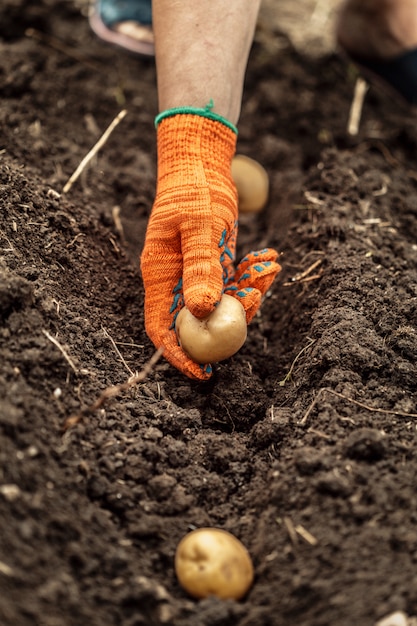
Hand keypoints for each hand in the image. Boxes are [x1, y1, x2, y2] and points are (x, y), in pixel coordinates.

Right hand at [140, 111, 280, 379]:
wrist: (201, 161)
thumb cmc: (195, 189)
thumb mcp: (201, 226)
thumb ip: (202, 268)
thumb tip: (203, 312)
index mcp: (160, 274)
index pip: (161, 327)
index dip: (179, 355)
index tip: (203, 373)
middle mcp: (175, 279)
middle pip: (198, 320)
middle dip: (229, 320)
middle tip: (255, 302)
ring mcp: (195, 273)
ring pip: (223, 303)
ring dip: (249, 293)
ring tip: (268, 265)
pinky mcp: (214, 265)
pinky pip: (234, 284)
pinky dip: (253, 277)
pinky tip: (268, 259)